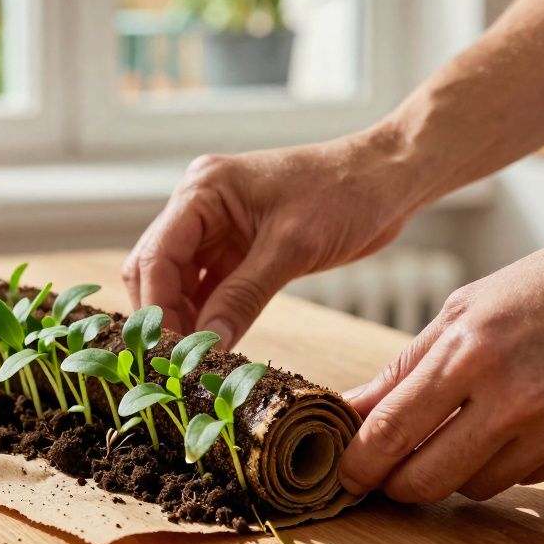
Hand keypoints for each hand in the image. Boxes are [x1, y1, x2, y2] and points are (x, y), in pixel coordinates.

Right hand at [123, 126, 424, 345]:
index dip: (157, 307)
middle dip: (164, 317)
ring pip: (178, 283)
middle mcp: (199, 206)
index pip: (156, 255)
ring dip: (184, 321)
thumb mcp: (292, 248)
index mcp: (202, 190)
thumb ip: (243, 296)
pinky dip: (208, 318)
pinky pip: (208, 289)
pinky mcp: (238, 250)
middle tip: (177, 366)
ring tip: (196, 364)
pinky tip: (216, 347)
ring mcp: (217, 229)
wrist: (388, 178)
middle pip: (155, 270)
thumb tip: (207, 345)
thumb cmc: (346, 193)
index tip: (166, 354)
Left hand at [337, 222, 543, 501]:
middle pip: (426, 478)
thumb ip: (405, 367)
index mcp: (469, 352)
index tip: (344, 473)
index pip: (392, 429)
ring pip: (474, 486)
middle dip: (396, 485)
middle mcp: (511, 397)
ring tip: (464, 430)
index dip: (359, 462)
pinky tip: (518, 423)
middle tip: (386, 476)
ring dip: (455, 471)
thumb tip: (352, 409)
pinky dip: (506, 462)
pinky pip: (523, 479)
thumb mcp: (465, 308)